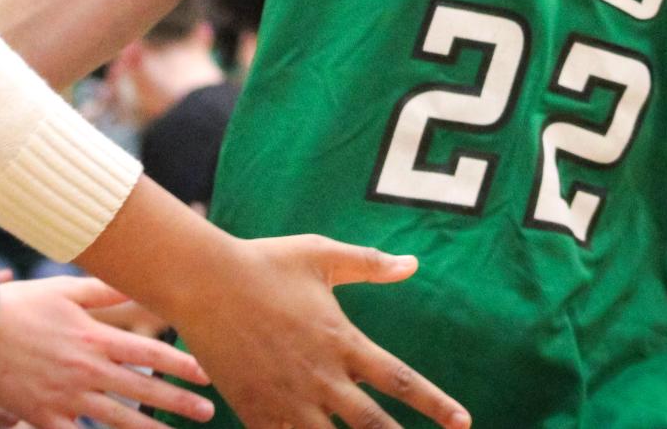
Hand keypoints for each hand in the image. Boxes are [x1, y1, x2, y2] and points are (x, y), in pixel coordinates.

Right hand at [0, 276, 215, 428]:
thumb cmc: (21, 306)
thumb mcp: (66, 290)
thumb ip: (106, 289)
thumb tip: (140, 279)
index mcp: (95, 337)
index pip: (149, 353)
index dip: (181, 364)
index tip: (207, 373)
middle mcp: (86, 369)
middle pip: (141, 389)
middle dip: (178, 401)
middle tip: (208, 411)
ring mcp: (65, 396)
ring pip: (116, 419)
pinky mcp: (42, 416)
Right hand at [174, 233, 469, 428]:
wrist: (203, 282)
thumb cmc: (265, 262)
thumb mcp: (323, 255)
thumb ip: (370, 264)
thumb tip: (413, 263)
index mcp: (344, 340)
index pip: (400, 380)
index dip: (435, 404)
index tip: (462, 423)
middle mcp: (322, 376)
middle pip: (373, 425)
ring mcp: (288, 399)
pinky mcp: (255, 411)